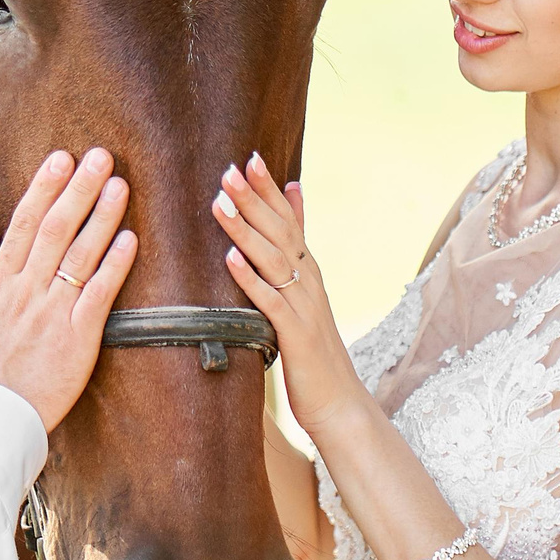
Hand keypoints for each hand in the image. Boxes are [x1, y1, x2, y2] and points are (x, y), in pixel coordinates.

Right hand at [0, 149, 137, 431]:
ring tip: (119, 185)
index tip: (60, 159)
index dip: (43, 188)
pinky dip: (114, 266)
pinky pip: (99, 295)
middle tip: (99, 156)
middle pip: (55, 229)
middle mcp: (25, 292)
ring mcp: (51, 313)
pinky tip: (130, 239)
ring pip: (79, 254)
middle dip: (77, 189)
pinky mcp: (76, 339)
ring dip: (101, 216)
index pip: (22, 224)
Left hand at [214, 155, 362, 437]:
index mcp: (308, 271)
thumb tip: (292, 224)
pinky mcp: (295, 334)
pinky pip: (269, 301)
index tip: (250, 157)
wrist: (339, 402)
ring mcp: (304, 306)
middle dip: (254, 199)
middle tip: (229, 168)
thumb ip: (295, 258)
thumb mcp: (305, 298)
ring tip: (220, 203)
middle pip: (280, 231)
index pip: (289, 220)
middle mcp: (309, 281)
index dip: (269, 190)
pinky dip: (249, 278)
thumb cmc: (314, 350)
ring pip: (272, 259)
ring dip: (245, 229)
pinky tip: (229, 259)